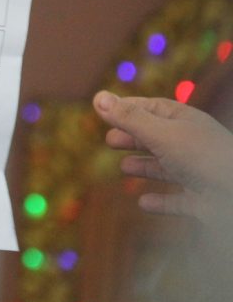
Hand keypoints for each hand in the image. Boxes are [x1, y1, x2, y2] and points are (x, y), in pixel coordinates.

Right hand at [93, 90, 232, 221]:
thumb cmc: (203, 157)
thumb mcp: (160, 133)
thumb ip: (129, 119)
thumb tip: (97, 97)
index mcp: (185, 122)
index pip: (153, 108)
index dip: (129, 108)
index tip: (106, 109)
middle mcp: (191, 144)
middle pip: (157, 137)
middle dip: (133, 138)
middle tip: (109, 140)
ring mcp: (197, 173)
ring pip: (166, 168)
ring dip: (145, 167)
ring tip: (124, 168)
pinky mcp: (200, 201)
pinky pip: (177, 200)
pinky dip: (160, 201)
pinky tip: (144, 203)